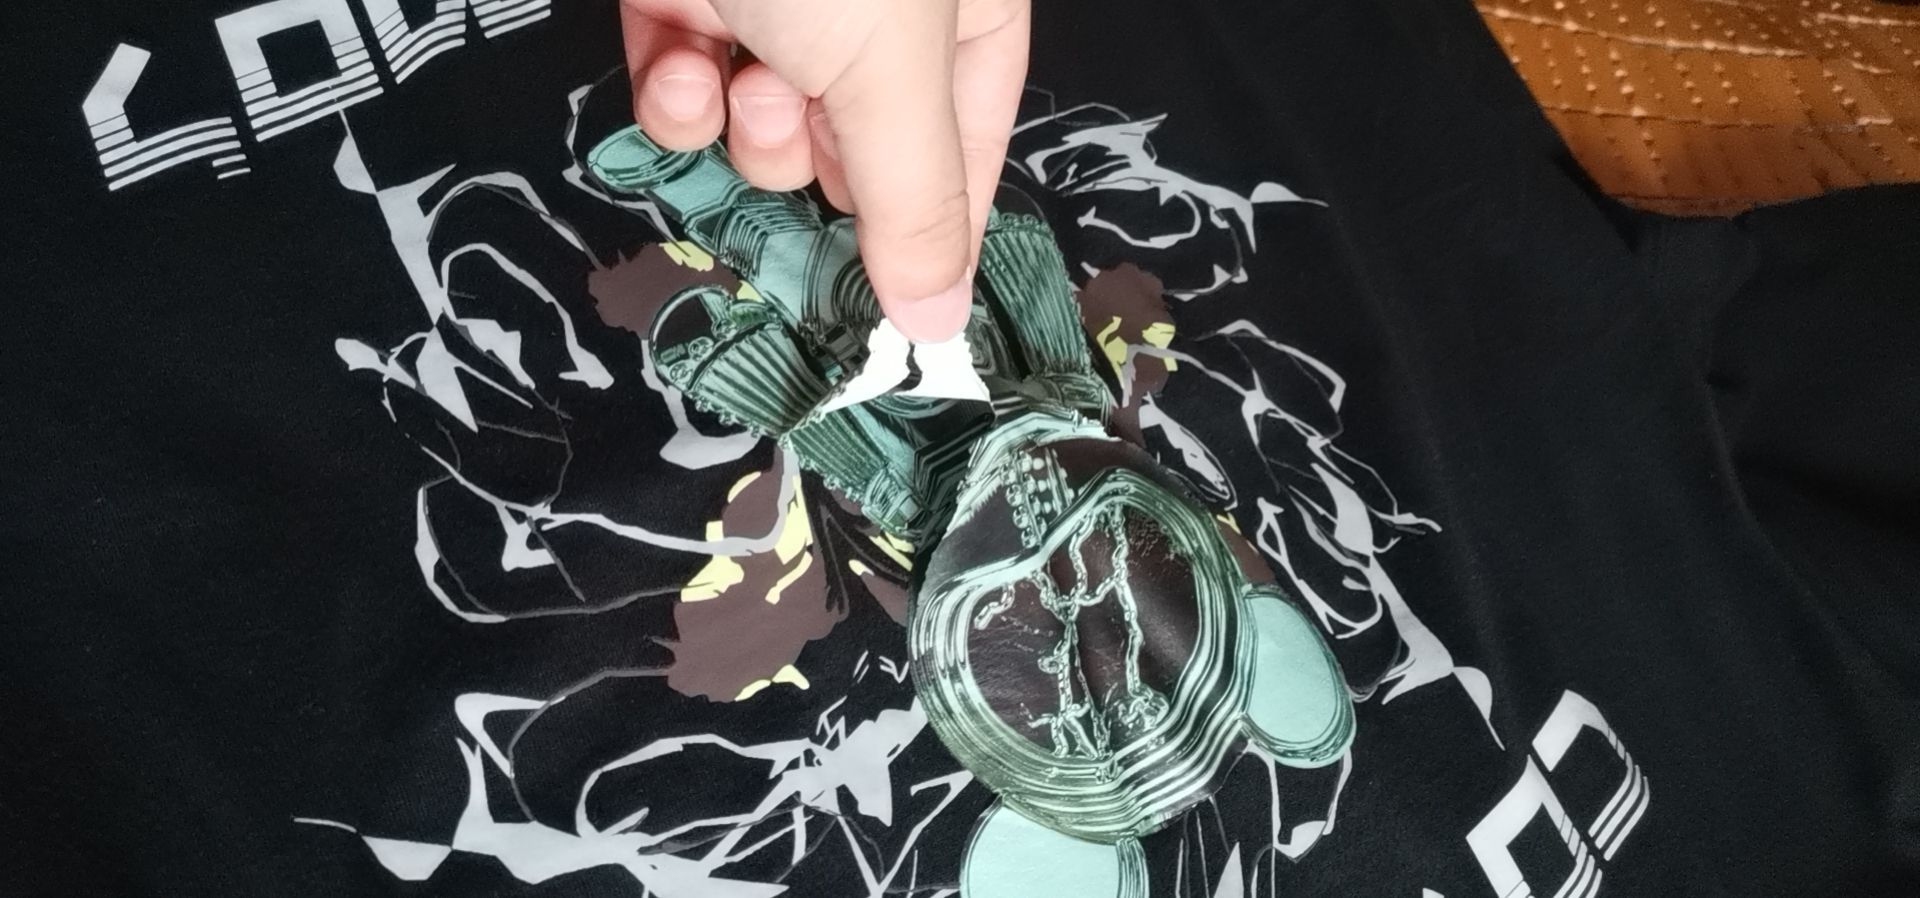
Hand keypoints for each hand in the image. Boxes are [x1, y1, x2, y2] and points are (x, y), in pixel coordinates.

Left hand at [619, 0, 1029, 342]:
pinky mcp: (687, 3)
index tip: (896, 313)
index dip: (930, 229)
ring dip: (750, 133)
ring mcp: (779, 8)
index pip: (965, 153)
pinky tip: (683, 68)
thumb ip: (914, 201)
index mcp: (964, 17)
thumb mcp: (891, 71)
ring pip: (764, 136)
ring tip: (750, 87)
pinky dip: (677, 98)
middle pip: (855, 157)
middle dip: (821, 171)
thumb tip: (940, 322)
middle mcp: (877, 19)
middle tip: (814, 161)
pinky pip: (687, 95)